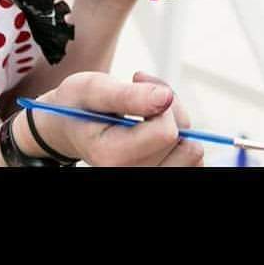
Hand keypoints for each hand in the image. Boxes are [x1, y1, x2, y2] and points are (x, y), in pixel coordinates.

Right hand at [38, 69, 203, 166]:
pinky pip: (193, 163)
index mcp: (112, 157)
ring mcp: (146, 178)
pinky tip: (160, 127)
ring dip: (178, 125)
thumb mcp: (93, 89)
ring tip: (151, 112)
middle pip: (183, 143)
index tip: (140, 86)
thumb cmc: (79, 105)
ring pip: (192, 153)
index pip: (166, 133)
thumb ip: (127, 95)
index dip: (162, 104)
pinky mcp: (160, 174)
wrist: (70, 126)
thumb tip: (165, 98)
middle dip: (170, 111)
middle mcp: (130, 175)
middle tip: (143, 96)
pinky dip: (182, 141)